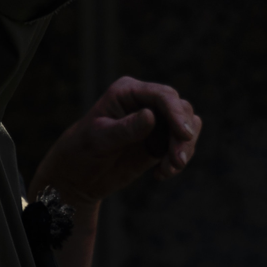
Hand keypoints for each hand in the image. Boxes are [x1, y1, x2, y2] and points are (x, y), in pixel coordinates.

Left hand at [29, 77, 202, 208]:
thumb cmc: (82, 150)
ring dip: (184, 149)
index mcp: (128, 92)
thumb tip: (151, 116)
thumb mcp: (99, 139)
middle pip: (180, 110)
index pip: (162, 96)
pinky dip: (178, 160)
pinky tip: (161, 174)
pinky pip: (182, 145)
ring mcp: (156, 120)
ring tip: (168, 170)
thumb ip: (125, 128)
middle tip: (177, 161)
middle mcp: (146, 102)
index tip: (185, 134)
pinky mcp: (160, 139)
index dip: (176, 113)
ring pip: (187, 126)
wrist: (79, 175)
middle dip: (183, 135)